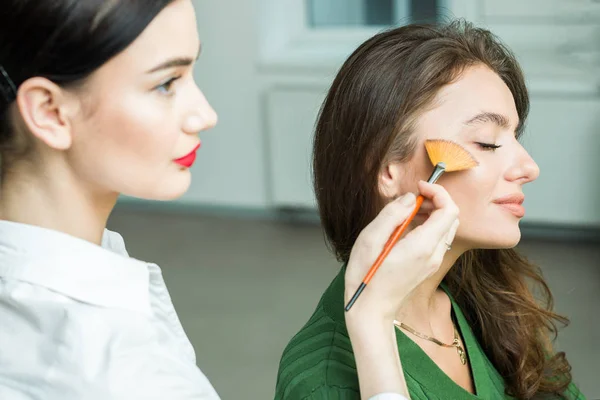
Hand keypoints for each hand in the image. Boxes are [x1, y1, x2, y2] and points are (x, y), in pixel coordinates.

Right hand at [344, 180, 459, 320]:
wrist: (371, 309)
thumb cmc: (366, 275)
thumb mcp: (370, 239)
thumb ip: (392, 214)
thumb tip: (410, 198)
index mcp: (423, 245)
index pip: (449, 210)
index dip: (438, 192)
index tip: (418, 187)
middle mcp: (434, 253)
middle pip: (452, 217)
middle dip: (437, 200)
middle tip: (414, 197)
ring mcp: (433, 261)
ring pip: (447, 228)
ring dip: (434, 213)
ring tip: (409, 211)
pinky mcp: (428, 265)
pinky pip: (438, 239)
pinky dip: (430, 225)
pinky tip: (408, 227)